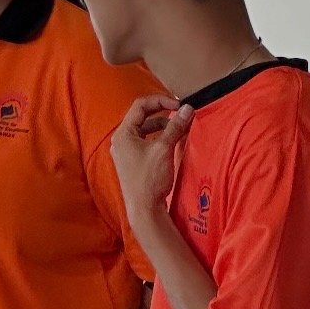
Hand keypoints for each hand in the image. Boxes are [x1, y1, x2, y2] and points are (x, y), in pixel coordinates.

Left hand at [110, 95, 193, 222]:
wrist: (144, 208)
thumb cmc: (149, 180)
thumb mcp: (164, 148)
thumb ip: (176, 126)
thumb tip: (188, 109)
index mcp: (123, 134)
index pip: (140, 105)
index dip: (161, 100)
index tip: (178, 104)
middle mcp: (121, 141)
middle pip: (142, 116)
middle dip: (163, 112)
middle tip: (180, 113)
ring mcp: (126, 151)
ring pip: (146, 129)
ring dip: (163, 125)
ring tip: (180, 128)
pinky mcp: (133, 160)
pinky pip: (146, 141)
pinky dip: (160, 137)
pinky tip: (173, 140)